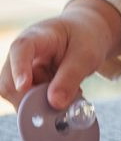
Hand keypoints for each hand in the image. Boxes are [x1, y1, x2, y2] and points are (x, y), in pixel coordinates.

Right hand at [0, 0, 120, 111]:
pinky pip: (29, 101)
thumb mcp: (87, 54)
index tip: (23, 87)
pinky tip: (65, 96)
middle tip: (59, 103)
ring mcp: (23, 70)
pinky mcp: (28, 84)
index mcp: (38, 36)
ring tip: (70, 94)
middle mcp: (23, 54)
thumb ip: (72, 76)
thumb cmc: (86, 38)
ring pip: (19, 96)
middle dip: (32, 99)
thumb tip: (55, 103)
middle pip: (11, 81)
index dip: (19, 69)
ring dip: (42, 103)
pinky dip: (46, 104)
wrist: (88, 36)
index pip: (21, 49)